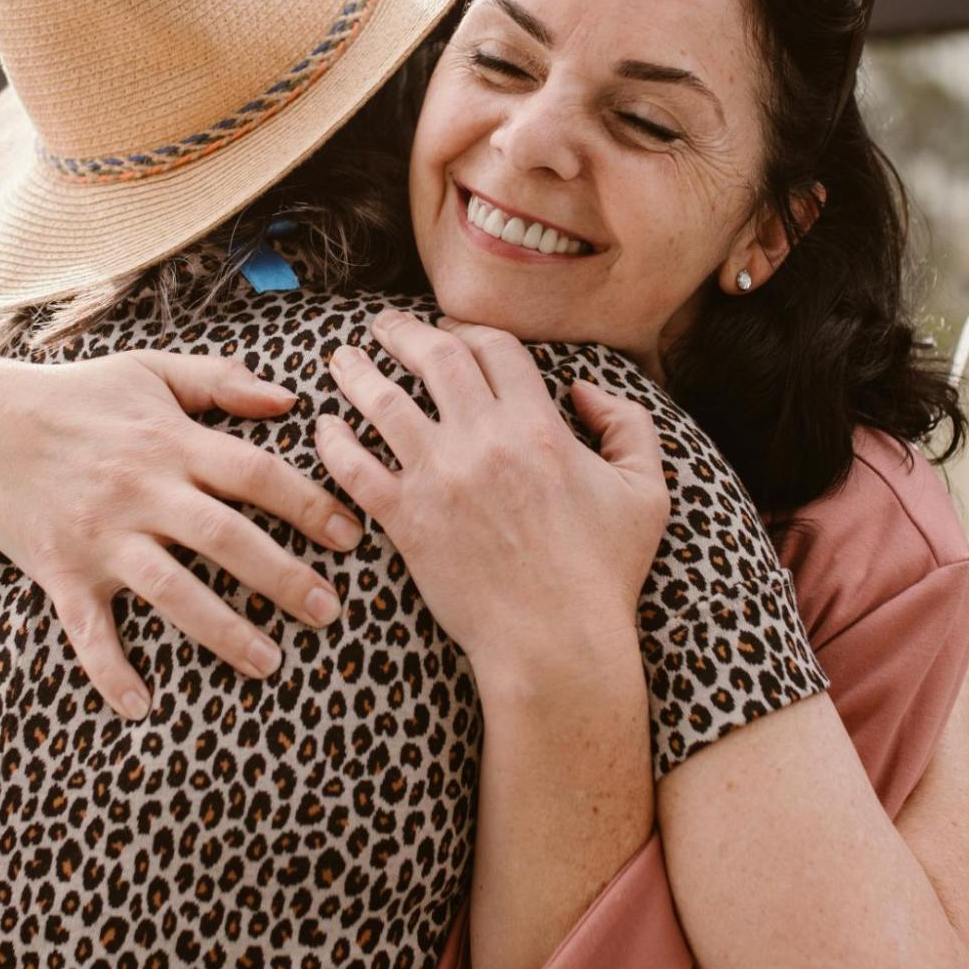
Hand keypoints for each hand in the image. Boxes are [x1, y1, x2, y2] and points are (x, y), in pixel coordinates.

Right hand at [0, 348, 361, 716]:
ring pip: (172, 590)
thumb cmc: (77, 396)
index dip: (309, 504)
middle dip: (283, 577)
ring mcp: (102, 535)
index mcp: (173, 442)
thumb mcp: (151, 369)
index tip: (351, 536)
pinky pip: (88, 629)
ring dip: (224, 630)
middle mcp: (143, 491)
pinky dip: (111, 670)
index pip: (256, 474)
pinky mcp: (61, 570)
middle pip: (227, 537)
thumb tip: (288, 398)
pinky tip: (141, 706)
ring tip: (271, 663)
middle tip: (330, 611)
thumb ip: (221, 380)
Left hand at [316, 309, 668, 685]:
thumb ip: (628, 426)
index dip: (467, 329)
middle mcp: (484, 440)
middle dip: (402, 331)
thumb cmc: (604, 573)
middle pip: (432, 356)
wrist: (557, 643)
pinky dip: (332, 441)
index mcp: (539, 425)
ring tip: (342, 359)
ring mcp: (440, 478)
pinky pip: (353, 467)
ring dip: (357, 372)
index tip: (448, 331)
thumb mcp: (645, 491)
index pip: (493, 346)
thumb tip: (584, 389)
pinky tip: (324, 427)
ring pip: (382, 401)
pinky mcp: (406, 521)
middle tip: (383, 326)